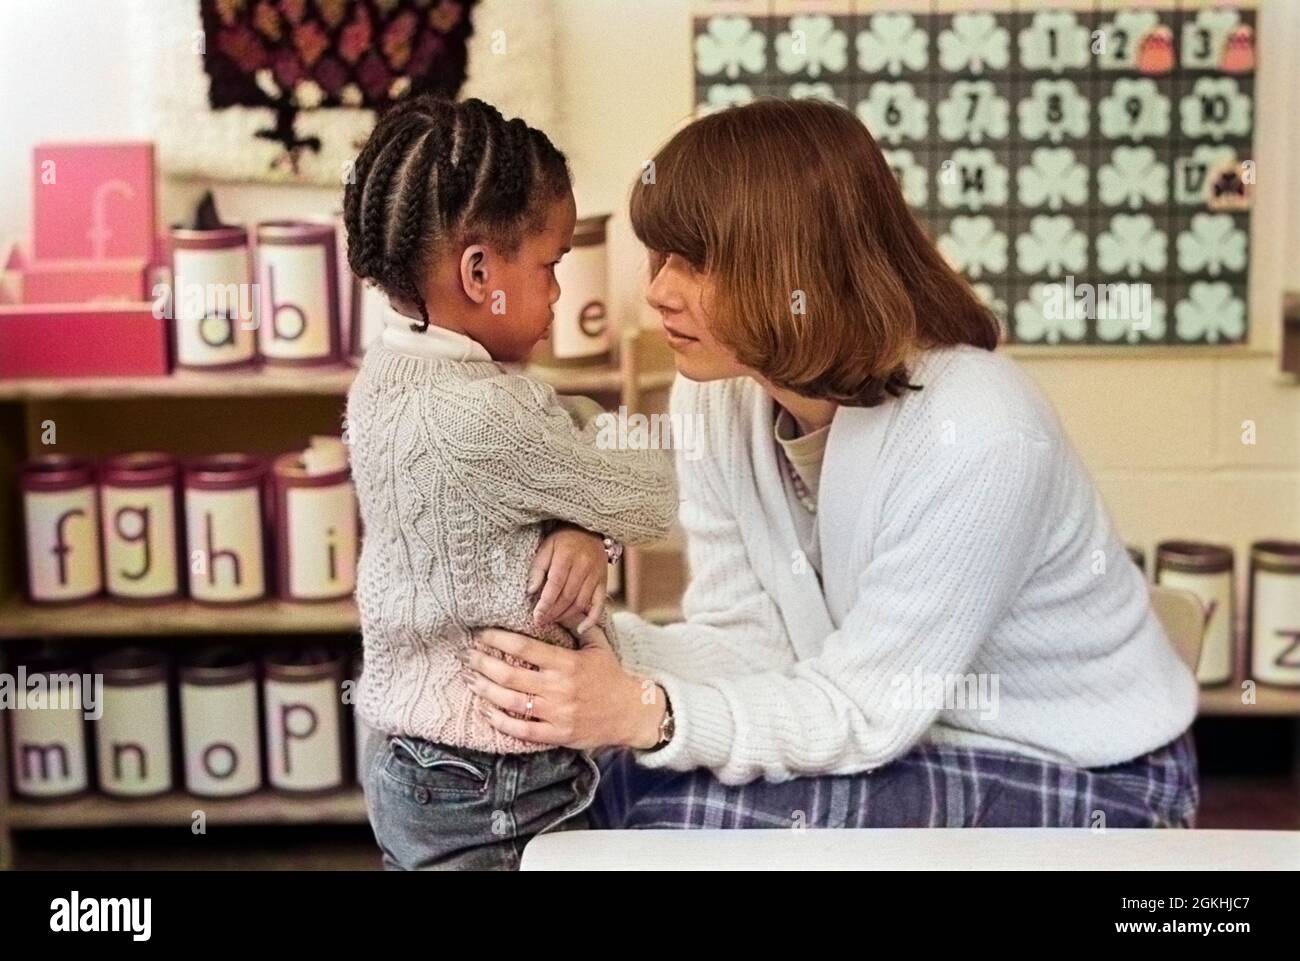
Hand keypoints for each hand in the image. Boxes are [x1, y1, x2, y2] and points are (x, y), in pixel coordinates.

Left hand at [466, 624, 667, 750]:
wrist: (631, 713)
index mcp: (567, 663)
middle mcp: (559, 688)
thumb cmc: (611, 677)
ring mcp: (556, 713)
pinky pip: (520, 730)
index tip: (482, 634)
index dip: (498, 639)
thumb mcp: (598, 645)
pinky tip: (486, 710)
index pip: (525, 648)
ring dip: (484, 690)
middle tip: (467, 655)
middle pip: (510, 674)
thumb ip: (577, 624)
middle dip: (483, 663)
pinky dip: (499, 721)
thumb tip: (557, 605)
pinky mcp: (556, 734)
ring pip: (510, 702)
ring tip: (469, 679)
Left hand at [528, 524, 606, 633]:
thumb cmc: (562, 540)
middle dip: (553, 612)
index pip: (555, 584)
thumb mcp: (546, 547)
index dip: (545, 603)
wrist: (589, 529)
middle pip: (568, 596)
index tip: (536, 617)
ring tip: (553, 621)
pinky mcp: (604, 582)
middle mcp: (583, 566)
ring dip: (566, 616)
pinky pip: (599, 604)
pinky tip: (581, 629)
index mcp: (566, 557)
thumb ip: (538, 568)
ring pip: (581, 602)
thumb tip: (531, 591)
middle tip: (541, 622)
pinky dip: (592, 619)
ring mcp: (596, 575)